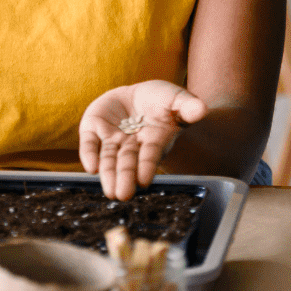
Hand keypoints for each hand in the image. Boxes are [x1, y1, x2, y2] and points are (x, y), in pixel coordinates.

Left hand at [79, 80, 207, 199]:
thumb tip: (202, 109)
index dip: (147, 165)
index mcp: (154, 140)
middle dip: (125, 177)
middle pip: (127, 162)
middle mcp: (131, 145)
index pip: (150, 154)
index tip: (143, 180)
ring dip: (108, 173)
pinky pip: (89, 142)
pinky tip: (90, 167)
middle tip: (123, 195)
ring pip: (108, 158)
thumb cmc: (162, 100)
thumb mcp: (177, 98)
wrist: (138, 95)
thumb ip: (187, 106)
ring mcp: (112, 138)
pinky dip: (88, 153)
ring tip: (109, 191)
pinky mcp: (94, 128)